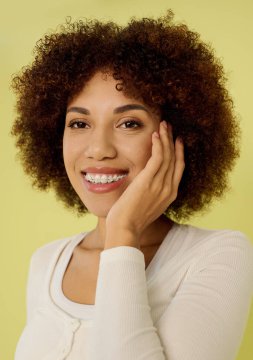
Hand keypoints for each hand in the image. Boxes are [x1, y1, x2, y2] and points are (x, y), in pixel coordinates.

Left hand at [105, 121, 184, 246]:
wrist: (125, 229)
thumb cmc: (132, 220)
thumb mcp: (148, 206)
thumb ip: (151, 193)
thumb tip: (146, 184)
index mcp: (170, 195)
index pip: (178, 168)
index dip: (179, 152)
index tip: (177, 141)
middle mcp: (168, 188)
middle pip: (174, 159)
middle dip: (173, 141)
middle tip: (170, 127)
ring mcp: (160, 185)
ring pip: (167, 155)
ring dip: (166, 138)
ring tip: (164, 125)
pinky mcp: (148, 180)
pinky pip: (157, 158)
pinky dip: (158, 144)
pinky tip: (155, 134)